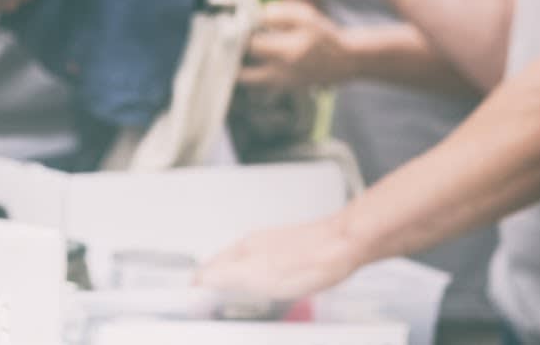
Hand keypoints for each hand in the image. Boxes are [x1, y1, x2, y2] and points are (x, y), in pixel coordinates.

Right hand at [195, 214, 360, 301]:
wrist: (346, 243)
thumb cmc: (309, 260)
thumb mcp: (261, 275)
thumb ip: (228, 276)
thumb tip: (200, 278)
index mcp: (244, 249)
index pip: (211, 266)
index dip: (200, 283)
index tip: (193, 297)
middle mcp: (256, 244)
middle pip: (225, 263)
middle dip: (213, 279)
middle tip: (206, 296)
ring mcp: (275, 245)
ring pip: (244, 262)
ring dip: (233, 277)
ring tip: (230, 292)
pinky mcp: (293, 251)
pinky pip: (264, 264)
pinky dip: (255, 277)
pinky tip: (266, 285)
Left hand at [237, 0, 351, 88]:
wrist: (348, 60)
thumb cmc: (327, 35)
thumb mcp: (306, 16)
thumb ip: (279, 13)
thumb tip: (257, 14)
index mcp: (286, 52)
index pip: (251, 46)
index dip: (239, 37)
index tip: (233, 28)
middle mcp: (282, 72)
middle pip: (244, 74)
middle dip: (233, 61)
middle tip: (229, 47)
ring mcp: (284, 83)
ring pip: (251, 82)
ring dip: (241, 70)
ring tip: (237, 55)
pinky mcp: (288, 88)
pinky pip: (262, 85)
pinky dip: (253, 75)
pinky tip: (253, 61)